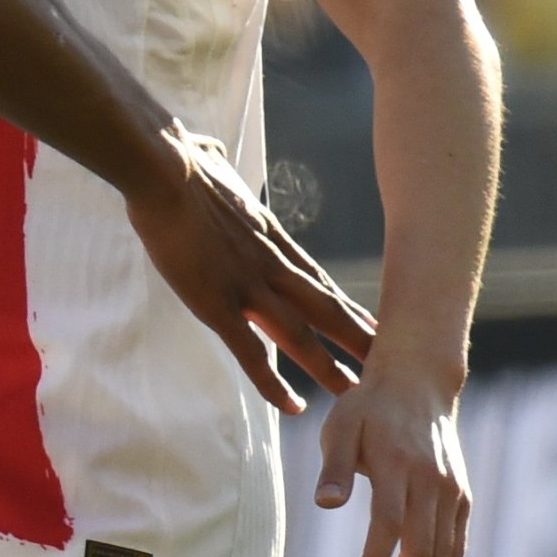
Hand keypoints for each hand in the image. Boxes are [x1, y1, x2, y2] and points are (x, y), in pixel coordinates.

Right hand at [123, 127, 375, 412]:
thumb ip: (218, 163)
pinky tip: (292, 406)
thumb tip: (209, 149)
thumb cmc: (178, 160)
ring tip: (357, 396)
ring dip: (330, 368)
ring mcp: (248, 287)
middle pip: (327, 309)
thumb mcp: (211, 160)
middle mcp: (272, 265)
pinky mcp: (219, 304)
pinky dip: (273, 384)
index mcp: (269, 237)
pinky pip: (252, 354)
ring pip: (303, 337)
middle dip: (359, 339)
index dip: (344, 304)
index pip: (317, 278)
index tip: (368, 323)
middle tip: (390, 366)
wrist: (166, 169)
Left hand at [313, 363, 472, 556]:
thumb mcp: (341, 426)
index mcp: (401, 466)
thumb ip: (335, 467)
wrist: (419, 383)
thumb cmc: (368, 408)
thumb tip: (325, 504)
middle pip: (423, 553)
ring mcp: (454, 496)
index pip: (392, 523)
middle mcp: (434, 485)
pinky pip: (456, 555)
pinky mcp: (463, 503)